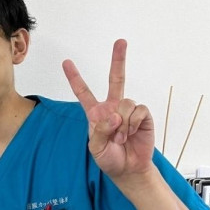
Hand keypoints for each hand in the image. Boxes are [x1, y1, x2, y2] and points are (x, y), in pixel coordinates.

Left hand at [62, 39, 154, 179]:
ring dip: (123, 123)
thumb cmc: (109, 158)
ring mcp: (128, 110)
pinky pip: (139, 110)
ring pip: (126, 102)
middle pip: (116, 79)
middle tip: (121, 41)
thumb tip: (114, 116)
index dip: (75, 78)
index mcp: (96, 113)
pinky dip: (134, 123)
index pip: (83, 92)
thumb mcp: (95, 148)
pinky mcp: (143, 116)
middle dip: (118, 60)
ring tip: (121, 137)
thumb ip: (99, 131)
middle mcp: (112, 107)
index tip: (66, 62)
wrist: (129, 168)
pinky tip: (132, 133)